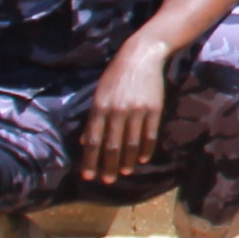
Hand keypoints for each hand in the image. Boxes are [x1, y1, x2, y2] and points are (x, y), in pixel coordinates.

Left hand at [81, 43, 169, 180]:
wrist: (141, 56)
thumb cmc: (116, 75)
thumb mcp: (99, 94)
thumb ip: (92, 119)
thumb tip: (85, 141)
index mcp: (100, 108)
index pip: (93, 140)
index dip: (90, 160)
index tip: (88, 176)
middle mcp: (116, 111)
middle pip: (111, 146)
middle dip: (107, 166)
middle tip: (106, 181)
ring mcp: (136, 111)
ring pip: (130, 144)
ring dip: (125, 161)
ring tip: (123, 173)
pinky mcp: (153, 110)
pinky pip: (148, 135)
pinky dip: (145, 150)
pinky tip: (141, 159)